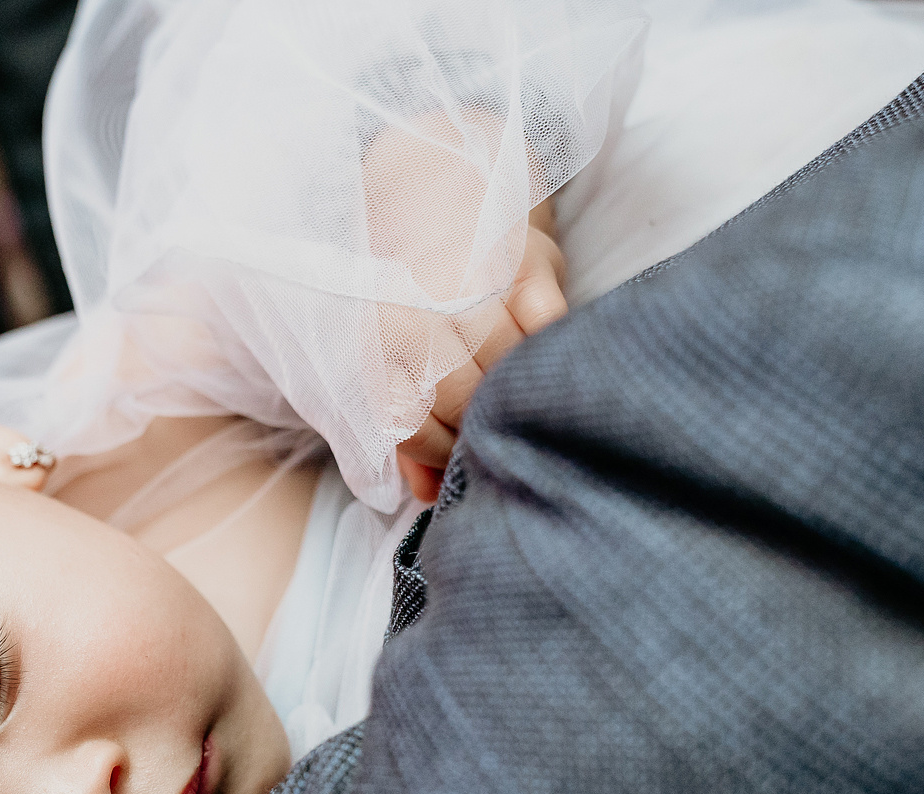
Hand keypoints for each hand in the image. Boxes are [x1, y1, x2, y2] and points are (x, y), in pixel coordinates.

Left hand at [397, 205, 567, 501]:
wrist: (438, 172)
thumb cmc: (413, 280)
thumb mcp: (395, 347)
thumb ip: (406, 424)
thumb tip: (427, 492)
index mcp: (377, 332)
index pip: (405, 419)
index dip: (434, 453)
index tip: (454, 462)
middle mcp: (418, 304)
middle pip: (456, 396)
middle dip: (475, 429)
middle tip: (489, 433)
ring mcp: (474, 278)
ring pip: (503, 363)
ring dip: (512, 392)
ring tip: (512, 397)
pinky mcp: (528, 258)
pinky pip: (547, 325)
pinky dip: (546, 348)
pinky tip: (539, 356)